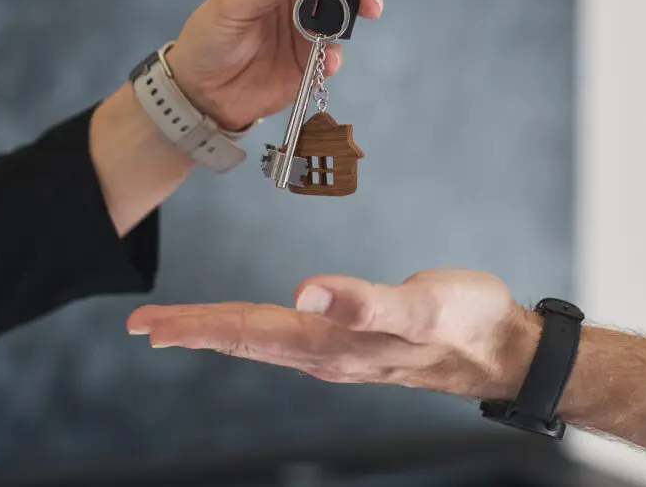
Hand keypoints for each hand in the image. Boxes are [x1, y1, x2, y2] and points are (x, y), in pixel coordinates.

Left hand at [126, 269, 540, 400]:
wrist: (502, 348)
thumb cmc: (467, 322)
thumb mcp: (423, 307)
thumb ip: (364, 302)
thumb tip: (304, 291)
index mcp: (333, 343)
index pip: (248, 331)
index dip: (196, 325)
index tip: (148, 323)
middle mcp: (326, 353)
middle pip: (245, 337)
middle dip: (191, 330)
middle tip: (143, 324)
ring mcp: (338, 352)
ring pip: (262, 338)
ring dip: (216, 330)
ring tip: (179, 325)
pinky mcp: (353, 342)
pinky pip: (286, 336)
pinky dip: (252, 327)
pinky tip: (250, 325)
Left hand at [164, 0, 383, 129]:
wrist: (201, 93)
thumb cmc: (208, 38)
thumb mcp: (234, 3)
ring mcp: (308, 23)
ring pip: (349, 5)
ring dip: (363, 3)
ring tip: (369, 9)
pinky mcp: (312, 56)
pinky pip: (335, 50)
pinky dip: (337, 53)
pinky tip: (327, 59)